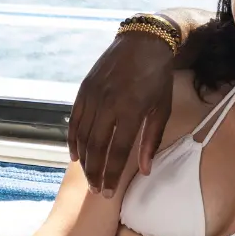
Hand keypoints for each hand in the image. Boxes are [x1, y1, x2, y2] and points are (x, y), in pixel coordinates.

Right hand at [68, 32, 174, 193]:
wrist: (142, 43)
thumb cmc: (157, 78)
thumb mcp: (161, 109)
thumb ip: (151, 140)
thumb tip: (145, 171)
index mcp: (132, 109)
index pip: (118, 151)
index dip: (112, 175)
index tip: (109, 192)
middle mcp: (109, 103)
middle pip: (97, 147)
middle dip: (95, 173)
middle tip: (97, 191)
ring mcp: (94, 95)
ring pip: (82, 136)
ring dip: (84, 160)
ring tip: (89, 178)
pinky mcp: (84, 89)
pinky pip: (75, 120)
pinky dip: (73, 140)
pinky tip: (76, 156)